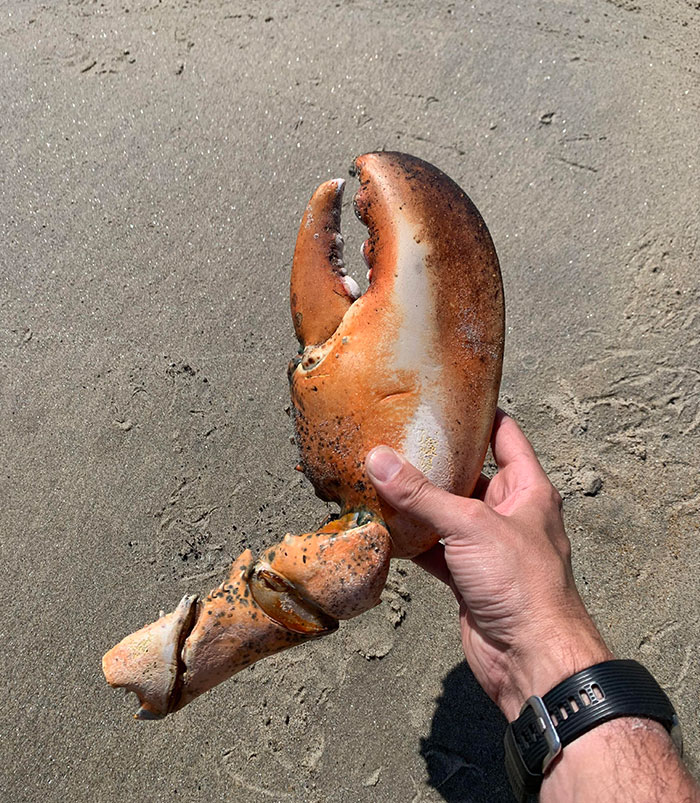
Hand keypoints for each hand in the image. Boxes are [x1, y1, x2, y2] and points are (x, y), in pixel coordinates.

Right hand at [365, 410, 611, 719]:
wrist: (530, 659)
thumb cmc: (522, 583)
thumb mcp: (471, 525)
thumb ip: (423, 494)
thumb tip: (378, 460)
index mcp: (527, 489)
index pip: (505, 435)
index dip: (480, 412)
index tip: (448, 393)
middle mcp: (509, 513)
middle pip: (468, 473)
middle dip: (435, 458)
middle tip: (397, 434)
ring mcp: (487, 546)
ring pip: (447, 512)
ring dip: (417, 501)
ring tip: (379, 474)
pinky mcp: (467, 576)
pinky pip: (434, 548)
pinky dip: (411, 539)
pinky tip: (382, 526)